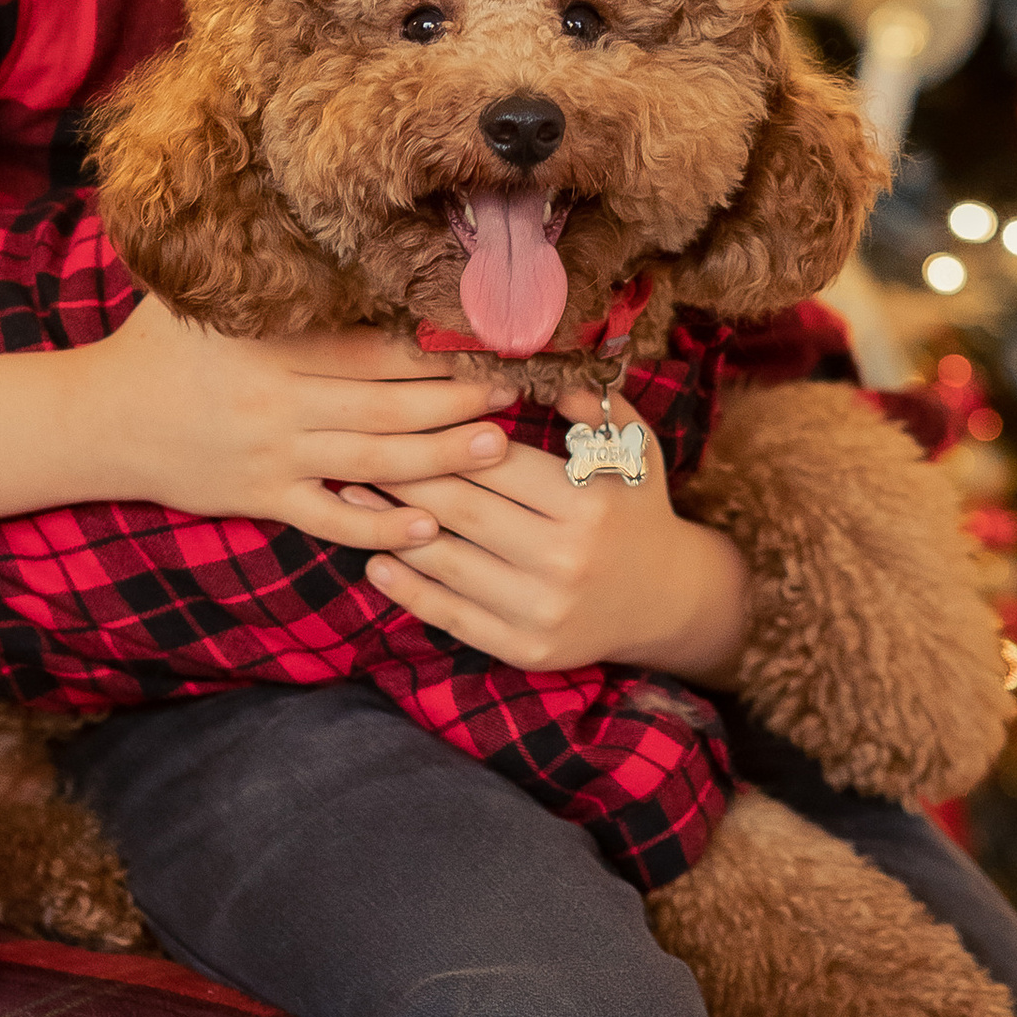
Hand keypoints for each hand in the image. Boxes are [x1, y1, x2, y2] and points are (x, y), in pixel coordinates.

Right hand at [81, 289, 522, 551]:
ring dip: (439, 457)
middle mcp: (280, 400)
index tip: (481, 339)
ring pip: (372, 458)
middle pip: (387, 402)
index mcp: (274, 344)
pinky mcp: (261, 497)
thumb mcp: (198, 294)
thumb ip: (258, 270)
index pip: (370, 345)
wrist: (97, 420)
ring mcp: (273, 454)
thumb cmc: (155, 346)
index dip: (432, 346)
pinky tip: (425, 528)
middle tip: (512, 393)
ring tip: (495, 449)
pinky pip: (329, 514)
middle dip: (456, 400)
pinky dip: (378, 525)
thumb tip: (303, 219)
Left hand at [359, 381, 750, 682]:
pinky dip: (410, 591)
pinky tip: (376, 562)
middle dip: (403, 476)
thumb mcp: (635, 448)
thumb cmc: (638, 508)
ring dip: (390, 529)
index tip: (399, 417)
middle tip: (356, 450)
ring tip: (350, 498)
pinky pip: (455, 618)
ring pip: (449, 563)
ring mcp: (543, 610)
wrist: (666, 600)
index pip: (497, 464)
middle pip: (463, 509)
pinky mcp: (526, 650)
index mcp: (588, 504)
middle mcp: (566, 559)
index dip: (443, 438)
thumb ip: (591, 404)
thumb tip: (537, 365)